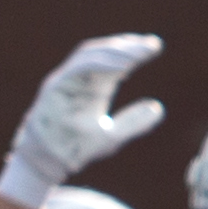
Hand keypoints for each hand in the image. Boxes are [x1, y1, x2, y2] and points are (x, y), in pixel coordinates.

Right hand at [4, 32, 166, 197]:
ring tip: (139, 52)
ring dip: (116, 51)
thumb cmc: (77, 149)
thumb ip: (134, 122)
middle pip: (103, 52)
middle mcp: (79, 79)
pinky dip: (100, 63)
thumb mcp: (113, 136)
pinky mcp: (55, 86)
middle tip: (152, 45)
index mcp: (92, 87)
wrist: (49, 163)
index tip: (155, 47)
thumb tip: (158, 107)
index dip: (133, 52)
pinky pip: (78, 67)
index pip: (113, 61)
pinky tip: (122, 65)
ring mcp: (65, 80)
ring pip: (90, 54)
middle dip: (128, 46)